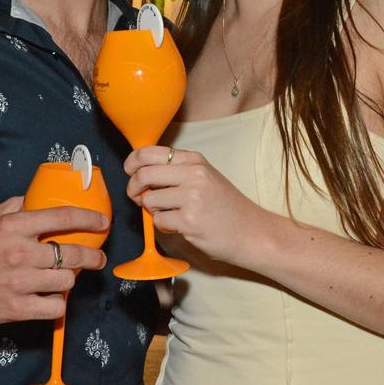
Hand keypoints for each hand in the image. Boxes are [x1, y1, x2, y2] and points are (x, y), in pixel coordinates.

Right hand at [0, 195, 108, 325]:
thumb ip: (15, 207)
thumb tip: (36, 198)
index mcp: (14, 227)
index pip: (62, 217)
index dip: (88, 218)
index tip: (102, 221)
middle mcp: (20, 253)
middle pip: (72, 253)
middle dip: (92, 256)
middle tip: (98, 257)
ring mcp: (19, 283)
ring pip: (66, 280)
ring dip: (69, 279)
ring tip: (64, 277)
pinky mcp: (16, 309)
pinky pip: (54, 307)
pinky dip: (57, 303)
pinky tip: (53, 297)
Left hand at [125, 146, 264, 265]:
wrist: (253, 232)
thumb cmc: (226, 207)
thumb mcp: (205, 177)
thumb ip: (176, 171)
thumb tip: (140, 172)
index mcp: (194, 159)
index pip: (149, 152)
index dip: (132, 162)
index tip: (130, 172)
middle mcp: (193, 173)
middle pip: (143, 174)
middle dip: (134, 189)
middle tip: (139, 198)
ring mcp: (191, 196)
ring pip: (148, 200)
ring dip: (154, 211)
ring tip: (172, 214)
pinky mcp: (189, 220)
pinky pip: (159, 221)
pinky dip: (165, 226)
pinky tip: (181, 226)